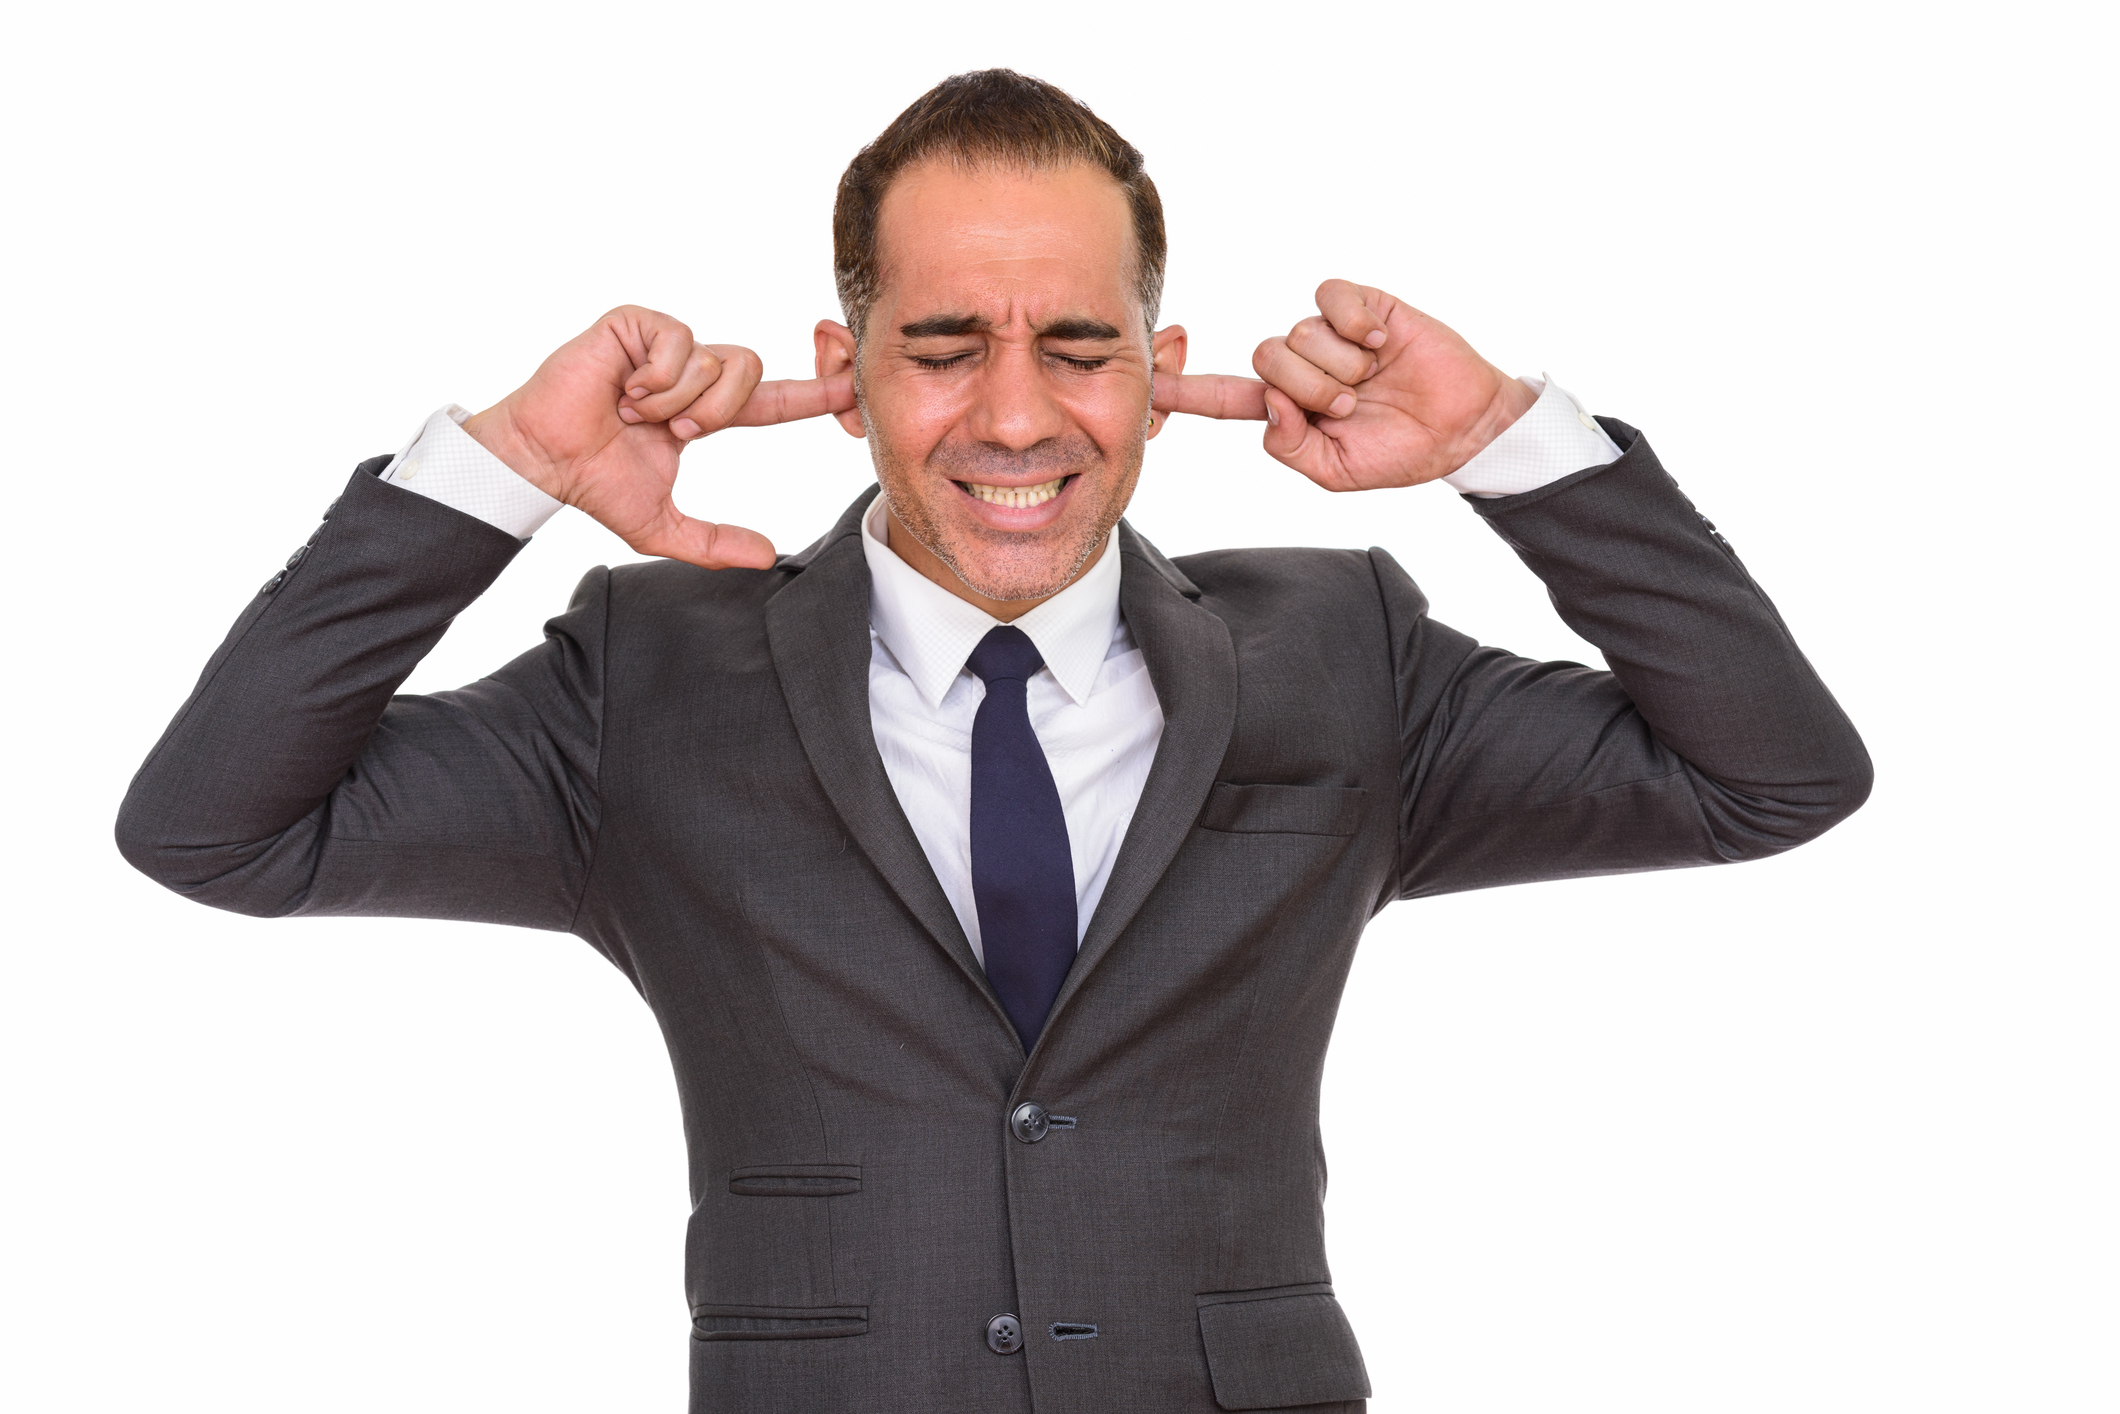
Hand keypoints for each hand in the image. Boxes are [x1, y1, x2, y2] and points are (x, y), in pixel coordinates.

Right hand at [461, 306, 853, 568]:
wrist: (543, 462)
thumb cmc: (594, 485)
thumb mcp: (661, 527)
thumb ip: (713, 543)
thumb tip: (767, 557)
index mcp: (704, 412)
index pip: (772, 400)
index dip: (813, 395)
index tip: (852, 388)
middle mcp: (691, 373)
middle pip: (749, 371)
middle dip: (715, 411)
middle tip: (672, 431)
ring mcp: (664, 346)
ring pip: (715, 361)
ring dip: (676, 400)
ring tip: (633, 410)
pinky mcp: (636, 324)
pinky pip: (680, 340)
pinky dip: (655, 376)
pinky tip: (623, 387)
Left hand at [1152, 280, 1536, 491]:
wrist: (1462, 429)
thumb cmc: (1399, 452)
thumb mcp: (1335, 471)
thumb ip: (1291, 447)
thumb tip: (1271, 404)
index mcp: (1287, 407)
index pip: (1223, 397)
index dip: (1184, 391)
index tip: (1146, 383)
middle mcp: (1301, 365)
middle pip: (1266, 359)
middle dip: (1313, 389)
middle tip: (1354, 403)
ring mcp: (1330, 334)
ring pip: (1299, 334)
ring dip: (1342, 366)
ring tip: (1376, 377)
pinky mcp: (1362, 306)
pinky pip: (1331, 298)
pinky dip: (1357, 325)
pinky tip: (1383, 343)